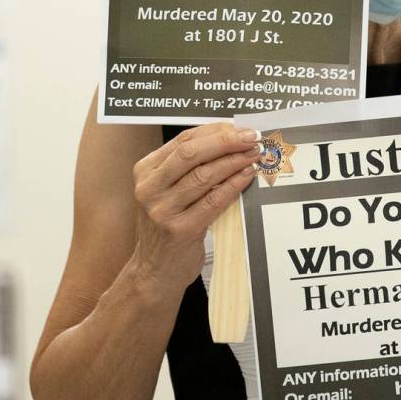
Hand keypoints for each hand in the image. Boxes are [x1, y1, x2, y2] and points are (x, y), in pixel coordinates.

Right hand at [131, 123, 259, 295]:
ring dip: (234, 161)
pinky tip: (247, 176)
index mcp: (145, 171)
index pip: (183, 140)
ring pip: (204, 175)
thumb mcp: (167, 191)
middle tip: (252, 138)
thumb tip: (230, 138)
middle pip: (191, 153)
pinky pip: (213, 200)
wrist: (153, 271)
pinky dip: (233, 185)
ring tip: (254, 155)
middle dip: (226, 141)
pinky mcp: (180, 230)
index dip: (215, 131)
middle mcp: (149, 188)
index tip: (240, 128)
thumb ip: (189, 167)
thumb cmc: (167, 226)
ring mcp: (162, 210)